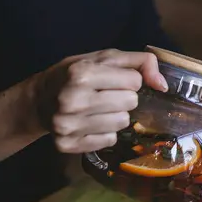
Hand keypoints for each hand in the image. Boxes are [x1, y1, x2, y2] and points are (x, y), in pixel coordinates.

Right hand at [36, 49, 167, 153]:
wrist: (38, 100)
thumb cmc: (74, 74)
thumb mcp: (102, 57)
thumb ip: (138, 62)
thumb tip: (163, 85)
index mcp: (82, 73)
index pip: (134, 81)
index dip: (128, 79)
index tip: (113, 80)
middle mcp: (74, 100)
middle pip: (130, 103)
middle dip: (124, 97)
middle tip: (106, 95)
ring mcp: (69, 125)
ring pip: (122, 123)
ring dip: (116, 115)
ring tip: (98, 109)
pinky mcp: (68, 144)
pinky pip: (109, 140)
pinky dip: (105, 132)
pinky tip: (91, 123)